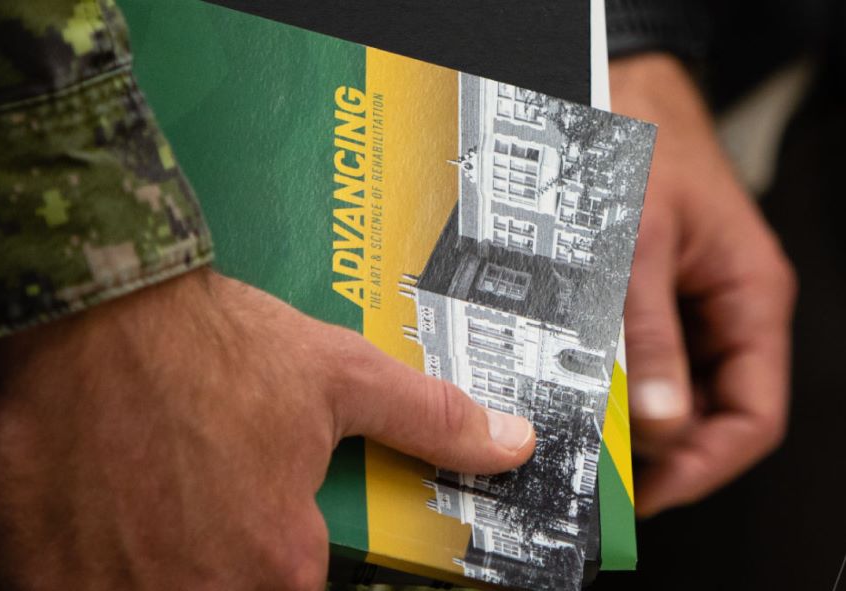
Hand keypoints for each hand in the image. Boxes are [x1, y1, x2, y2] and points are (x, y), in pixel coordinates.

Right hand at [0, 268, 534, 589]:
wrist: (92, 305)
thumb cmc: (212, 343)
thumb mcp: (336, 375)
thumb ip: (427, 424)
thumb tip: (514, 446)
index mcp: (276, 561)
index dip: (266, 560)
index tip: (246, 526)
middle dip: (204, 562)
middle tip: (183, 506)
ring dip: (142, 566)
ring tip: (138, 505)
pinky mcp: (35, 575)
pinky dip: (78, 568)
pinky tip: (87, 519)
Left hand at [611, 54, 796, 516]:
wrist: (613, 91)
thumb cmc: (642, 144)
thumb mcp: (639, 244)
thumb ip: (646, 335)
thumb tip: (654, 419)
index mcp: (751, 298)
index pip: (751, 415)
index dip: (705, 465)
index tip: (653, 494)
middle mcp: (724, 307)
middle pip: (709, 409)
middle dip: (660, 450)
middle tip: (603, 477)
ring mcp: (685, 302)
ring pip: (668, 386)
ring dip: (629, 415)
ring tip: (582, 437)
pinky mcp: (646, 292)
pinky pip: (635, 353)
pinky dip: (608, 376)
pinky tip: (574, 387)